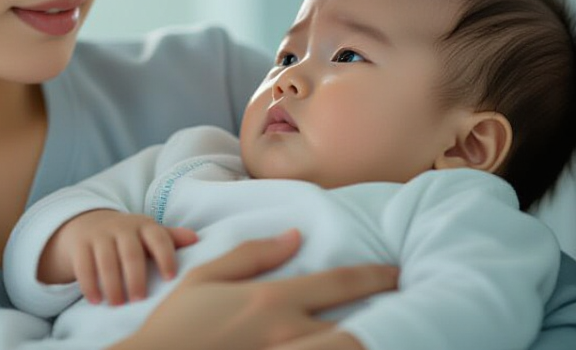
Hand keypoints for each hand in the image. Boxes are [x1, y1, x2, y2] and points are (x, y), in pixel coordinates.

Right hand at [39, 210, 197, 304]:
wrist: (89, 223)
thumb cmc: (129, 236)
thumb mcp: (149, 234)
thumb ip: (171, 238)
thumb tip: (196, 239)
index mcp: (144, 226)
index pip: (158, 238)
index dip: (166, 256)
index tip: (170, 278)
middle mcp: (122, 227)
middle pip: (130, 252)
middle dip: (135, 277)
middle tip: (139, 300)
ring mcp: (99, 235)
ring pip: (106, 260)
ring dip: (112, 284)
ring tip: (117, 304)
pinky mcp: (80, 245)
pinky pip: (83, 265)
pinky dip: (89, 284)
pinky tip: (96, 300)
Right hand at [114, 229, 396, 349]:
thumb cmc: (177, 322)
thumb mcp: (208, 276)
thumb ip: (254, 254)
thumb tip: (293, 236)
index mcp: (272, 302)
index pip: (338, 285)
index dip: (373, 277)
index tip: (394, 273)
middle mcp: (286, 335)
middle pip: (353, 331)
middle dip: (381, 322)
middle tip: (399, 311)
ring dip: (362, 344)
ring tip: (378, 335)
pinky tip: (343, 347)